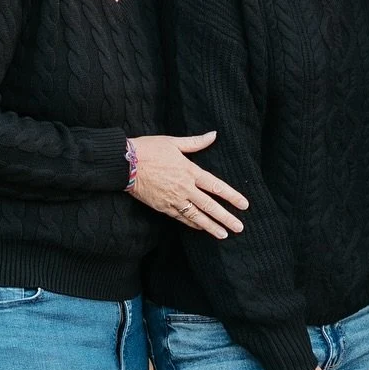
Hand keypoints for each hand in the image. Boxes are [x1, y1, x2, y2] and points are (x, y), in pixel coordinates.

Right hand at [128, 131, 248, 235]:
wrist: (124, 163)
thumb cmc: (148, 149)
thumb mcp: (174, 142)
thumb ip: (196, 142)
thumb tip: (213, 135)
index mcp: (190, 171)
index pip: (216, 186)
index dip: (232, 196)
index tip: (244, 205)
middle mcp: (184, 188)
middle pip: (209, 205)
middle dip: (226, 217)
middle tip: (239, 227)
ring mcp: (173, 199)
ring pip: (196, 216)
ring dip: (211, 226)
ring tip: (224, 234)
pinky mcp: (162, 206)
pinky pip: (180, 218)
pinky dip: (192, 224)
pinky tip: (201, 229)